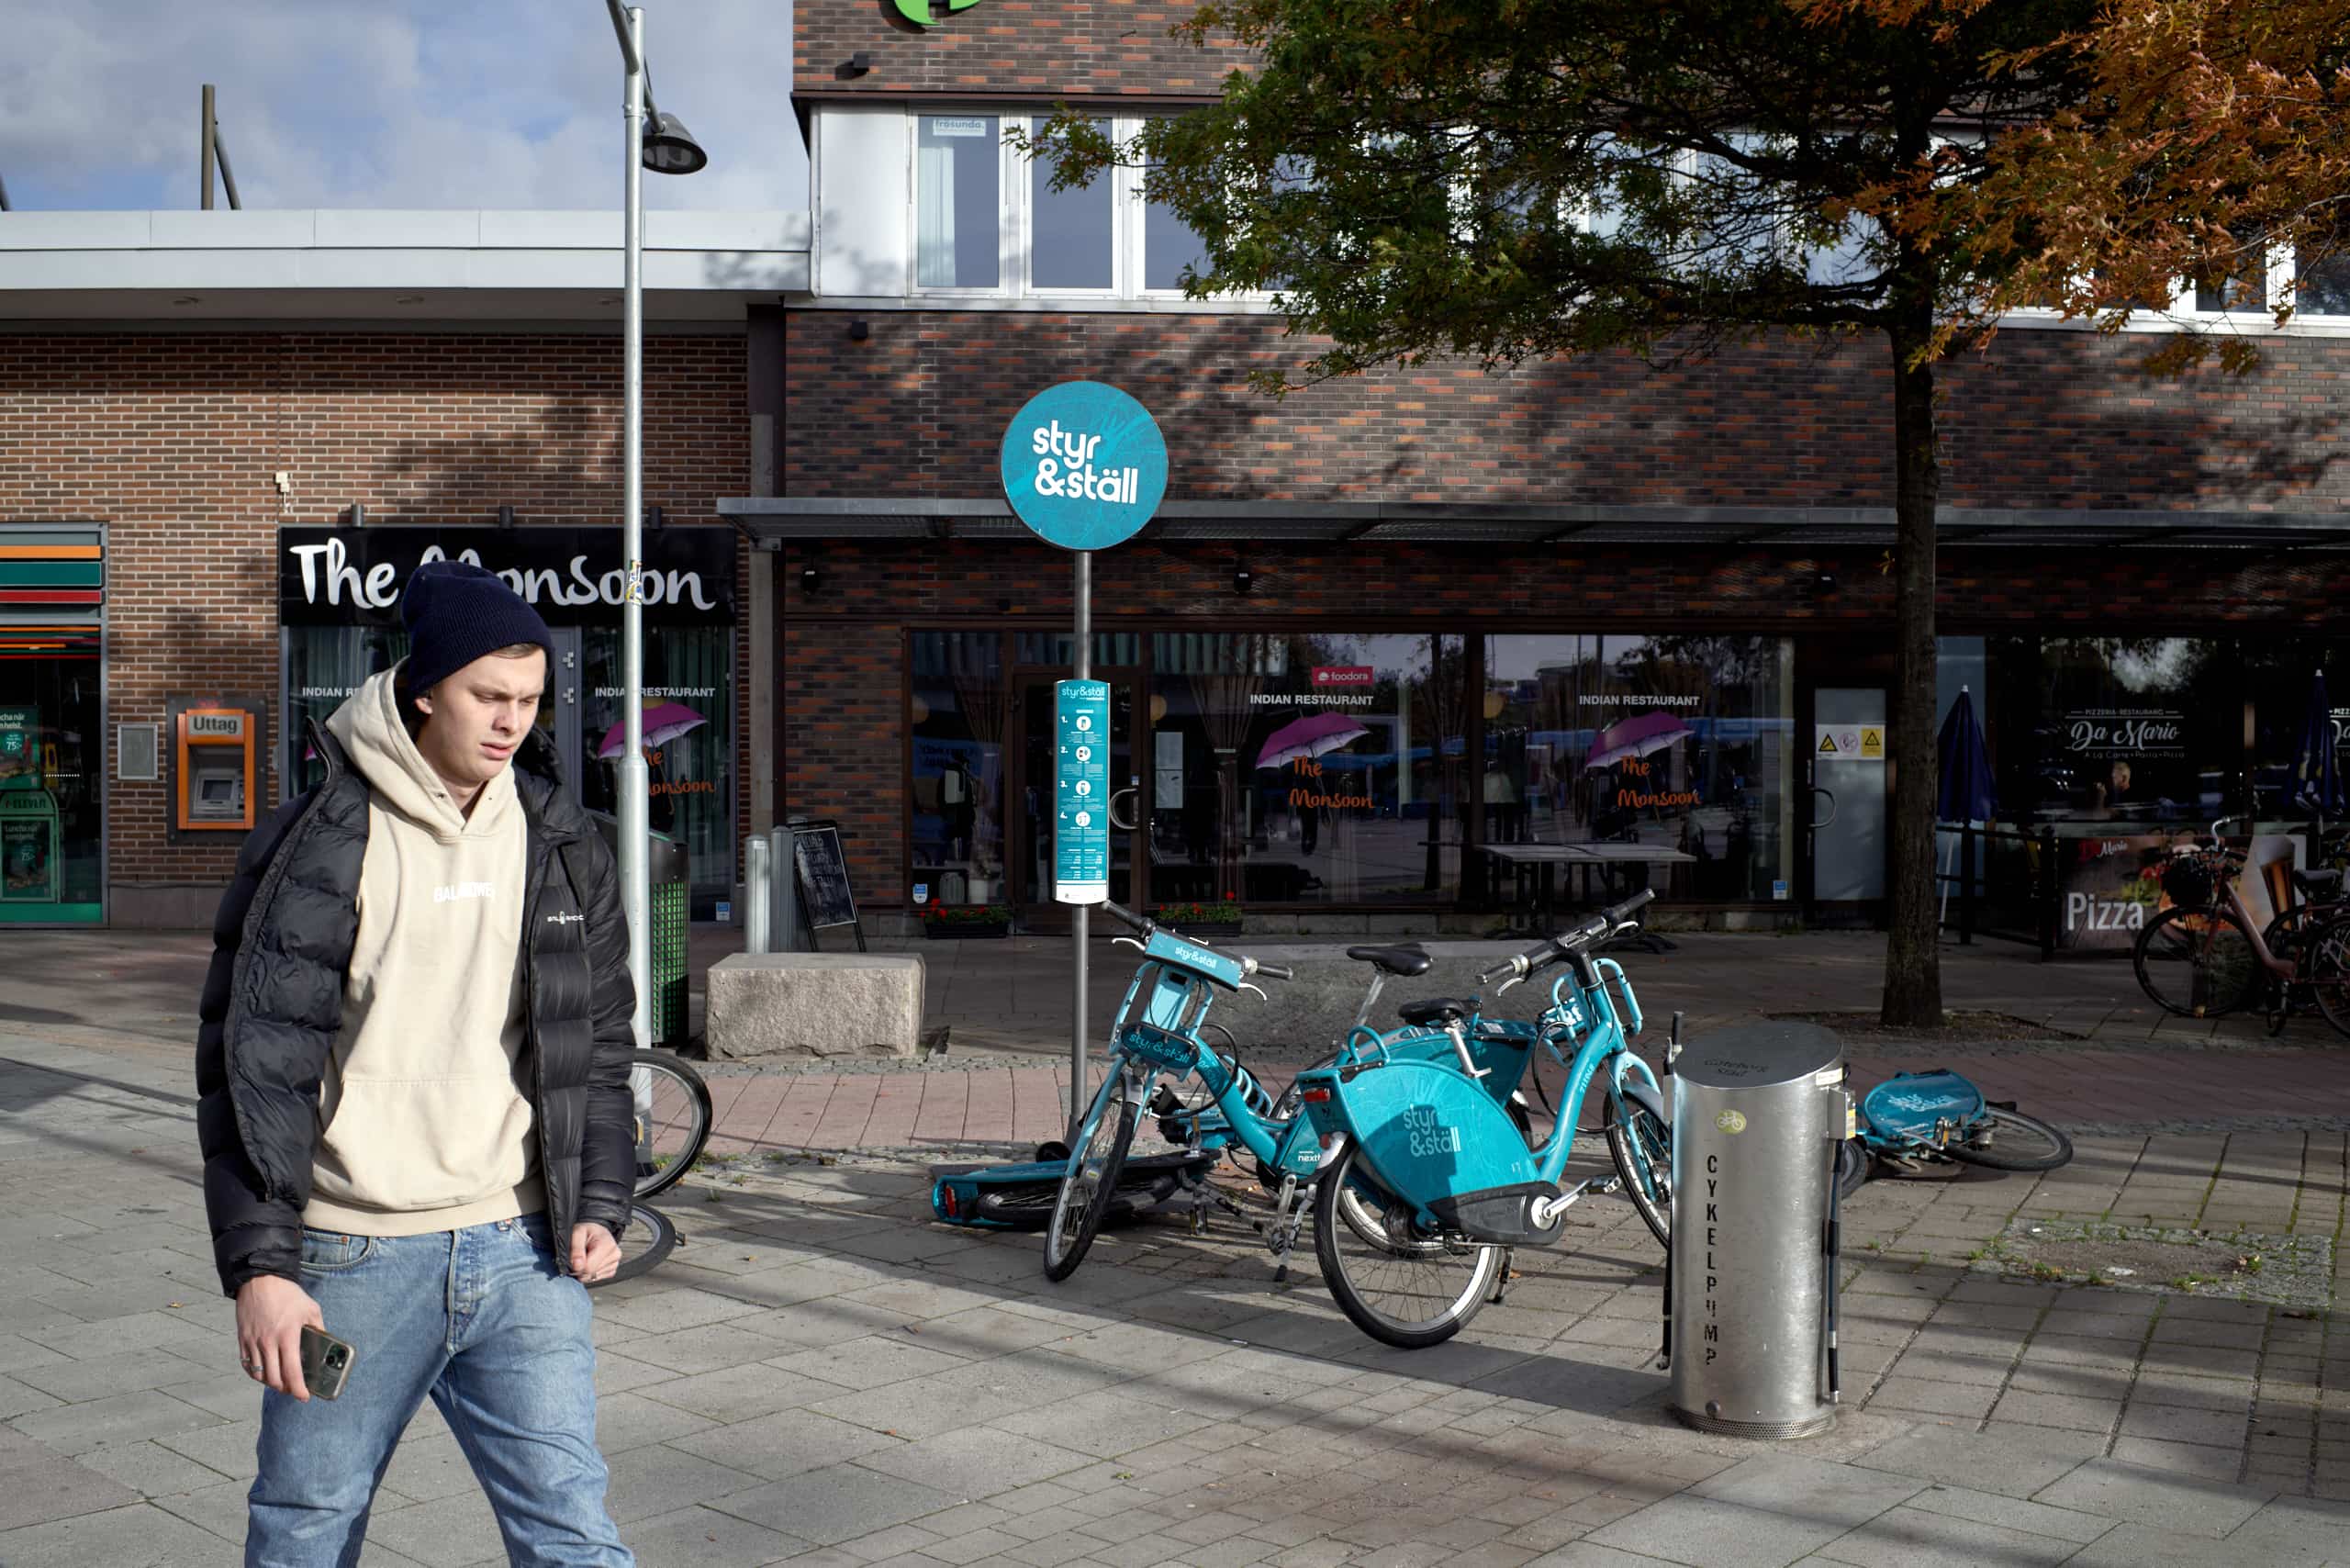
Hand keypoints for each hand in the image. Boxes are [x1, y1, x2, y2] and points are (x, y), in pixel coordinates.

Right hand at [235, 1276, 321, 1400]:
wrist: (260, 1280)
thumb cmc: (287, 1294)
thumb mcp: (311, 1308)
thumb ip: (318, 1328)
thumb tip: (325, 1343)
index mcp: (288, 1335)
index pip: (292, 1372)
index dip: (299, 1389)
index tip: (304, 1397)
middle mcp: (268, 1342)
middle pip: (274, 1379)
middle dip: (286, 1389)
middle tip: (294, 1389)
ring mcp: (253, 1342)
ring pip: (259, 1375)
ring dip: (271, 1383)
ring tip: (281, 1381)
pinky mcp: (242, 1340)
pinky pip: (247, 1366)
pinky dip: (255, 1374)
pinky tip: (264, 1373)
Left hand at [570, 1221, 619, 1283]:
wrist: (596, 1231)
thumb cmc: (587, 1231)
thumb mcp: (578, 1232)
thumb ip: (576, 1249)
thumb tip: (578, 1266)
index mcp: (607, 1245)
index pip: (588, 1267)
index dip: (577, 1265)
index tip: (574, 1257)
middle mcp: (615, 1254)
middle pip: (590, 1273)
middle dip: (581, 1268)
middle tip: (580, 1256)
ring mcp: (615, 1263)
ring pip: (592, 1277)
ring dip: (585, 1270)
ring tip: (586, 1257)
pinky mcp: (612, 1270)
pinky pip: (597, 1278)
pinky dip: (590, 1273)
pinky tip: (591, 1262)